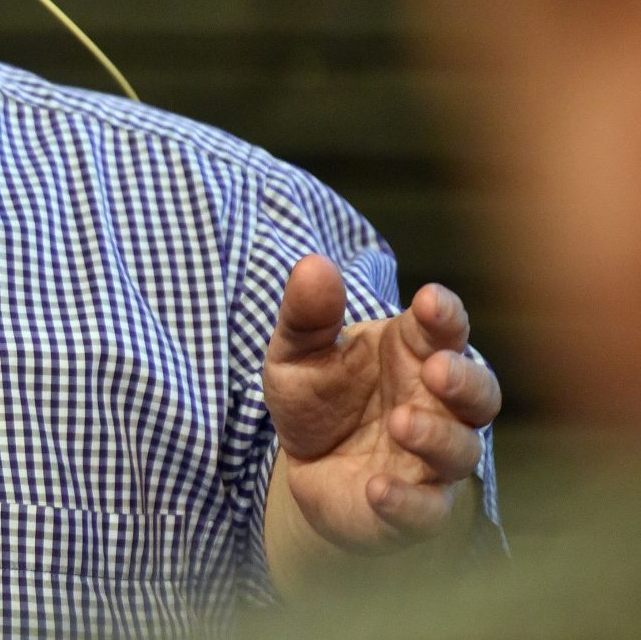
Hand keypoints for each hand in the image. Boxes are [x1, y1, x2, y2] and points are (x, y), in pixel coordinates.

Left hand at [261, 256, 499, 566]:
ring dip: (436, 436)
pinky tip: (377, 489)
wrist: (305, 470)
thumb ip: (307, 315)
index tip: (429, 302)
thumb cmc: (318, 399)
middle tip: (435, 370)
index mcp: (414, 353)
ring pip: (461, 450)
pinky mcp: (416, 509)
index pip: (446, 329)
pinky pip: (426, 510)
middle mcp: (436, 405)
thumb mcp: (297, 353)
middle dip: (464, 379)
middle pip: (478, 392)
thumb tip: (313, 265)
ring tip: (401, 423)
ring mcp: (432, 459)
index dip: (445, 315)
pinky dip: (407, 501)